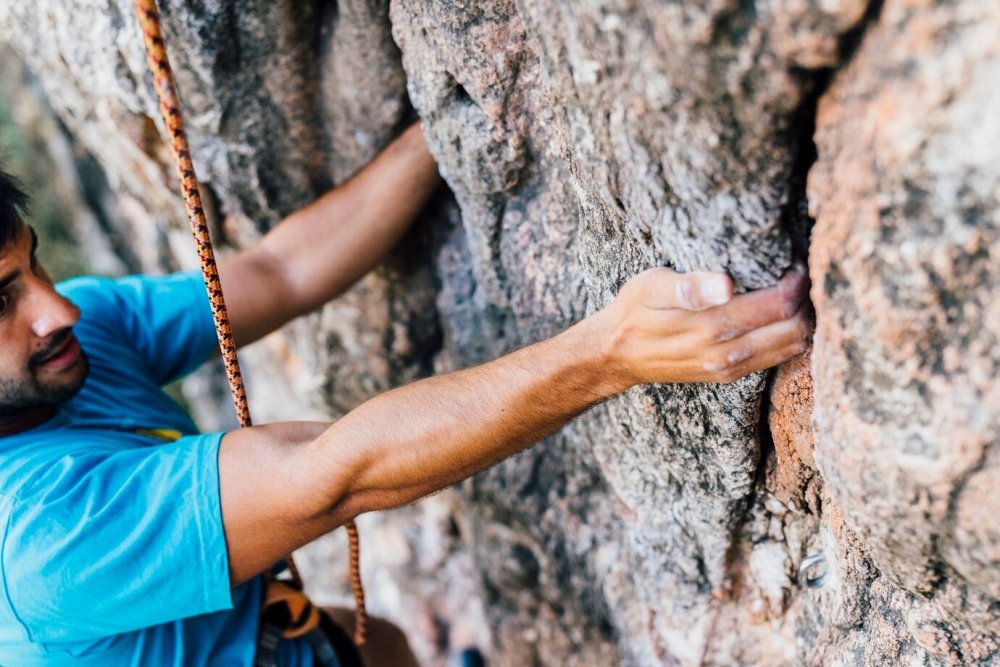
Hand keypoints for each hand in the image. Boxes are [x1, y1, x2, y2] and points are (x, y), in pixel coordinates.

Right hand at [598, 265, 810, 387]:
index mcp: (710, 325)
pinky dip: (788, 340)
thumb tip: (726, 284)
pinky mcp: (726, 377)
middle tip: (798, 278)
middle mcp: (724, 352)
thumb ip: (690, 285)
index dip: (794, 282)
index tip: (792, 264)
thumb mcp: (652, 287)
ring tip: (794, 297)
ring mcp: (727, 368)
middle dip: (804, 301)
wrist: (617, 353)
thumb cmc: (636, 310)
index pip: (777, 304)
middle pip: (792, 328)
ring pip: (788, 347)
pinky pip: (774, 361)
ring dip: (800, 321)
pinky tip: (782, 321)